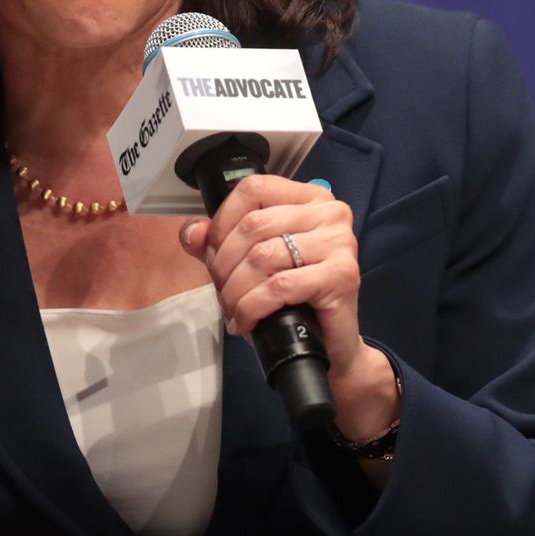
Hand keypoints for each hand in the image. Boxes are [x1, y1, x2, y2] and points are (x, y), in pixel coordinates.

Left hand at [179, 176, 398, 439]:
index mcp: (310, 198)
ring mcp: (339, 242)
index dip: (223, 220)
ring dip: (235, 290)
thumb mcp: (250, 264)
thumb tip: (193, 233)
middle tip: (223, 291)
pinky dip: (252, 307)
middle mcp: (330, 213)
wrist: (331, 346)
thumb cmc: (293, 301)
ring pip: (262, 257)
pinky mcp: (341, 275)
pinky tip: (246, 322)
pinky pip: (278, 286)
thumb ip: (220, 242)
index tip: (213, 252)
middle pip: (254, 224)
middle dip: (225, 264)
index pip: (254, 189)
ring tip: (234, 309)